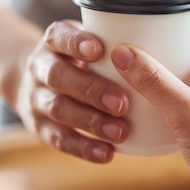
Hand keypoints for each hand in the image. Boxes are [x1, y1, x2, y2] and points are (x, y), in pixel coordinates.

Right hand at [16, 20, 129, 162]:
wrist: (42, 85)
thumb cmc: (84, 62)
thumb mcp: (92, 44)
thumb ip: (116, 45)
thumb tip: (153, 53)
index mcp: (54, 42)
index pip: (58, 36)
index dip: (76, 43)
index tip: (100, 50)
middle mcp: (40, 68)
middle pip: (57, 76)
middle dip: (91, 89)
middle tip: (122, 102)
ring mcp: (36, 98)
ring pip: (58, 109)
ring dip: (91, 121)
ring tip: (120, 132)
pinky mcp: (40, 128)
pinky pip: (60, 139)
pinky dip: (84, 148)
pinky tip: (108, 153)